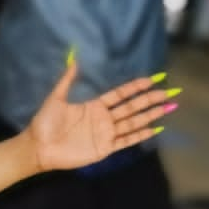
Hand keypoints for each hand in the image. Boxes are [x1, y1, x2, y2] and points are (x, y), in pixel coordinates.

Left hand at [26, 59, 173, 172]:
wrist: (39, 147)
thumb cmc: (45, 122)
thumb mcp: (56, 98)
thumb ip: (67, 80)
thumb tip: (74, 60)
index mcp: (94, 105)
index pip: (120, 94)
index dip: (135, 87)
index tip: (152, 79)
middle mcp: (104, 118)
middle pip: (131, 107)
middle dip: (149, 100)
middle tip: (168, 93)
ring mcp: (106, 133)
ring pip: (133, 122)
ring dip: (150, 115)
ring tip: (168, 108)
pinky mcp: (105, 148)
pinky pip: (127, 141)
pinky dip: (141, 136)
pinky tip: (154, 130)